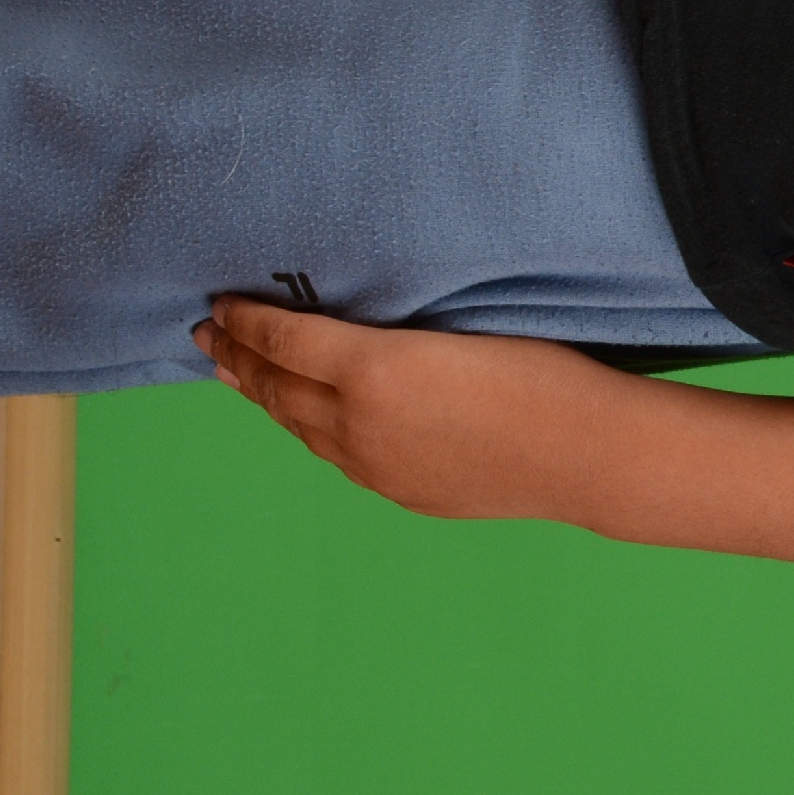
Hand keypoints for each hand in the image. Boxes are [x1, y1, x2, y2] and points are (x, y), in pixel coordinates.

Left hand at [192, 295, 639, 523]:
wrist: (585, 453)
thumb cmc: (543, 373)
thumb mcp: (463, 327)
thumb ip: (393, 332)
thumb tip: (349, 332)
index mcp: (373, 369)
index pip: (283, 339)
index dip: (247, 320)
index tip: (222, 303)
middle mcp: (357, 422)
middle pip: (276, 386)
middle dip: (237, 357)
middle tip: (208, 334)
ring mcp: (373, 465)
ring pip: (297, 427)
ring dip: (263, 395)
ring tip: (238, 374)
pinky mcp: (397, 491)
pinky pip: (334, 454)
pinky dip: (305, 428)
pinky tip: (306, 418)